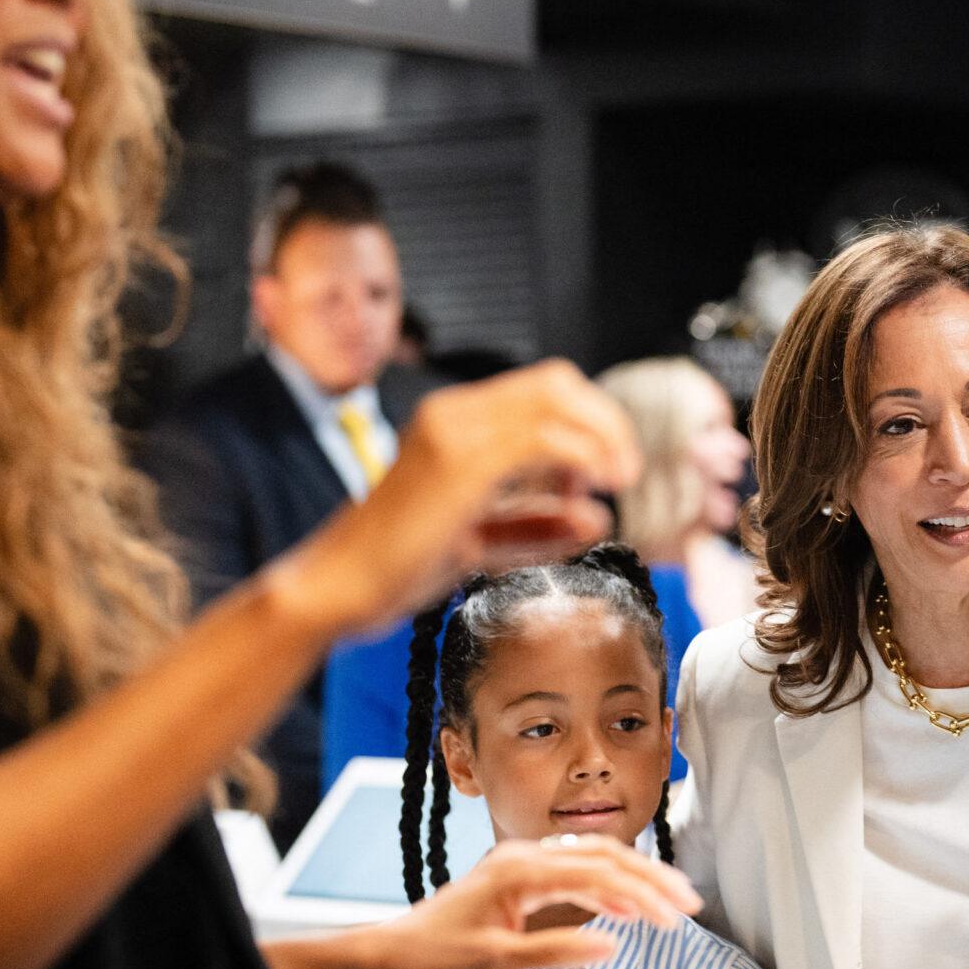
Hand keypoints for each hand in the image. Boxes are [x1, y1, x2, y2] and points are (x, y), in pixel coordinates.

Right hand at [278, 362, 641, 639]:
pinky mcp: (459, 462)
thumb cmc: (399, 566)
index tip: (613, 467)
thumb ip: (536, 525)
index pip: (543, 390)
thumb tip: (596, 517)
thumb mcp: (481, 540)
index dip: (592, 419)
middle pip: (556, 381)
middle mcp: (453, 413)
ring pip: (554, 399)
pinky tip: (593, 493)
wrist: (341, 587)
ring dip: (602, 436)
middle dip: (607, 421)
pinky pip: (540, 438)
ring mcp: (453, 431)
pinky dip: (581, 457)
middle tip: (627, 471)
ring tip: (619, 481)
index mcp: (455, 421)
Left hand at [357, 835, 696, 968]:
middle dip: (650, 878)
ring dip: (632, 879)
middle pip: (603, 855)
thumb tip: (610, 943)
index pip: (599, 872)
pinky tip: (624, 906)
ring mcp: (518, 866)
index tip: (674, 915)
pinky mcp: (516, 881)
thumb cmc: (430, 960)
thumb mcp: (495, 963)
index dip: (643, 893)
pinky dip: (605, 886)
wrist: (386, 957)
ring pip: (591, 860)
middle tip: (688, 903)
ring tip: (669, 903)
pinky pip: (572, 872)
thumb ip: (556, 951)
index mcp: (519, 870)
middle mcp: (521, 858)